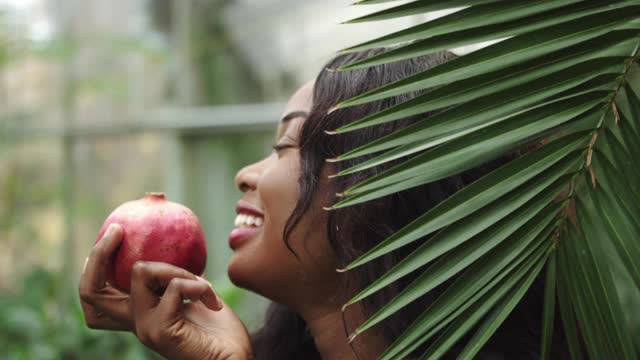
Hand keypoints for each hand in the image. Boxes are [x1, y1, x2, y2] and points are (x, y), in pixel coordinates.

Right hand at [78, 223, 252, 359]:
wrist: (236, 359)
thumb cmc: (220, 329)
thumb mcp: (193, 293)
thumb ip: (176, 277)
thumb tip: (169, 239)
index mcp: (138, 314)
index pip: (95, 295)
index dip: (93, 265)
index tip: (114, 235)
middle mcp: (134, 322)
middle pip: (90, 291)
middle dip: (99, 254)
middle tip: (117, 231)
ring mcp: (145, 328)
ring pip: (141, 272)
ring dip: (177, 269)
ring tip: (202, 285)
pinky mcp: (161, 331)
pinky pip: (174, 288)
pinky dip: (197, 285)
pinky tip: (212, 301)